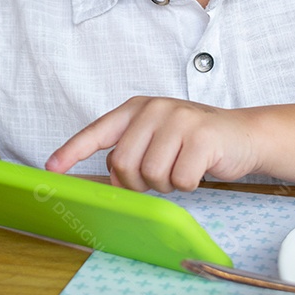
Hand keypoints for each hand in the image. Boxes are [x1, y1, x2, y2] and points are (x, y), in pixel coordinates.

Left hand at [46, 96, 261, 192]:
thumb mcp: (157, 139)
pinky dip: (188, 185)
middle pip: (122, 164)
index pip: (98, 131)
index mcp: (138, 109)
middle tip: (159, 175)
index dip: (72, 151)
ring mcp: (179, 120)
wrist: (243, 135)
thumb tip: (107, 182)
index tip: (51, 169)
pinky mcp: (202, 137)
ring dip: (166, 184)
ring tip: (181, 167)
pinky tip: (199, 169)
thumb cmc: (195, 141)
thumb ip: (130, 153)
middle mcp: (155, 109)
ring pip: (150, 176)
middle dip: (138, 182)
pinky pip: (179, 180)